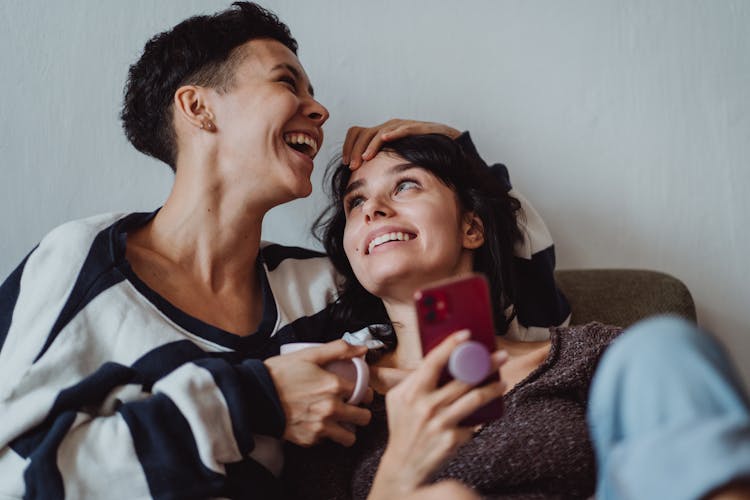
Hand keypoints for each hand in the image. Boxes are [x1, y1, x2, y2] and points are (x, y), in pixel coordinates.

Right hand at [264, 340, 372, 446]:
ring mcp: (320, 426)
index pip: (366, 393)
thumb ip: (339, 350)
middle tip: (352, 408)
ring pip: (349, 437)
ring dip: (347, 430)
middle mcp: (331, 409)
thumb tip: (362, 349)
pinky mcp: (308, 439)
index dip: (365, 391)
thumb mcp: (309, 354)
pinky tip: (317, 423)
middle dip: (361, 413)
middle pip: (364, 418)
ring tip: (339, 421)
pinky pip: (326, 441)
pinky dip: (325, 435)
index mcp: (334, 386)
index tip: (360, 392)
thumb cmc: (280, 373)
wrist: (254, 395)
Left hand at [343, 119, 461, 168]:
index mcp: (381, 134)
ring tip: (365, 158)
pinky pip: (404, 128)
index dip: (348, 146)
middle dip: (356, 150)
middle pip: (365, 133)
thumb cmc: (421, 155)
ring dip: (371, 145)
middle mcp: (389, 127)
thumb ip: (382, 167)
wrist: (447, 144)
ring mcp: (402, 126)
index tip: (345, 163)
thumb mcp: (396, 160)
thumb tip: (365, 184)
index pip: (357, 133)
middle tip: (352, 166)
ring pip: (381, 132)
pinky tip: (386, 138)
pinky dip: (394, 133)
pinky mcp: (418, 127)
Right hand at [369, 330, 507, 496]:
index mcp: (410, 393)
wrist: (403, 466)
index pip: (432, 362)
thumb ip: (414, 379)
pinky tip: (487, 410)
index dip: (450, 346)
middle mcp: (426, 406)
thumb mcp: (398, 400)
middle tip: (500, 356)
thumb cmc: (402, 427)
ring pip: (475, 398)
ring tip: (501, 382)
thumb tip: (438, 360)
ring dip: (492, 388)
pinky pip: (473, 422)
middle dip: (485, 364)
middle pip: (462, 379)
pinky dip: (480, 415)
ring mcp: (440, 423)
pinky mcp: (452, 439)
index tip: (466, 334)